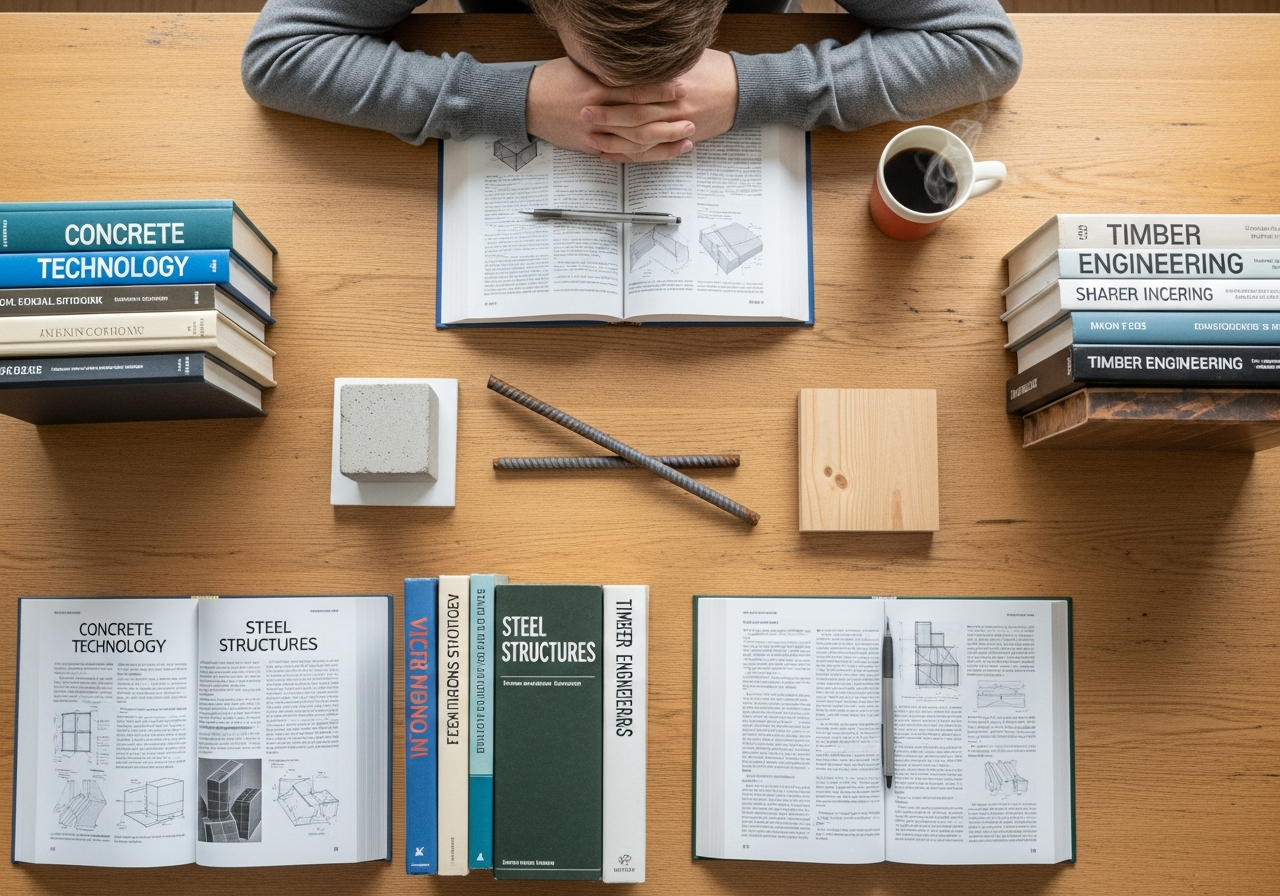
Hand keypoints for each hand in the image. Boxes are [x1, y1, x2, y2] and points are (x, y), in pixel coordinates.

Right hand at [526, 57, 693, 159]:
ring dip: (663, 141)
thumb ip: (609, 69)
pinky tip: (658, 152)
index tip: (681, 87)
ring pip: (634, 141)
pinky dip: (641, 154)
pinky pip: (620, 153)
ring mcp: (594, 132)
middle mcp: (598, 111)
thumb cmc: (554, 81)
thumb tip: (638, 65)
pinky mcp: (590, 147)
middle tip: (691, 118)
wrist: (527, 103)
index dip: (661, 90)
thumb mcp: (582, 66)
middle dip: (668, 119)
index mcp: (597, 87)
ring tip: (685, 138)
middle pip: (640, 118)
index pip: (636, 89)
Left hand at [582, 50, 738, 163]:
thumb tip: (631, 58)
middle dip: (606, 116)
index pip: (636, 88)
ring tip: (591, 140)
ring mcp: (677, 126)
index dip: (612, 91)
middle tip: (583, 114)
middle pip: (634, 115)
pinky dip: (629, 156)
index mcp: (672, 84)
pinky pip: (651, 153)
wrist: (740, 91)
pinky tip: (610, 156)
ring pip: (639, 139)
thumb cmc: (714, 71)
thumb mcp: (686, 57)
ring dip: (613, 141)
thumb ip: (659, 63)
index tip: (591, 89)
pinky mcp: (680, 139)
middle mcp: (673, 107)